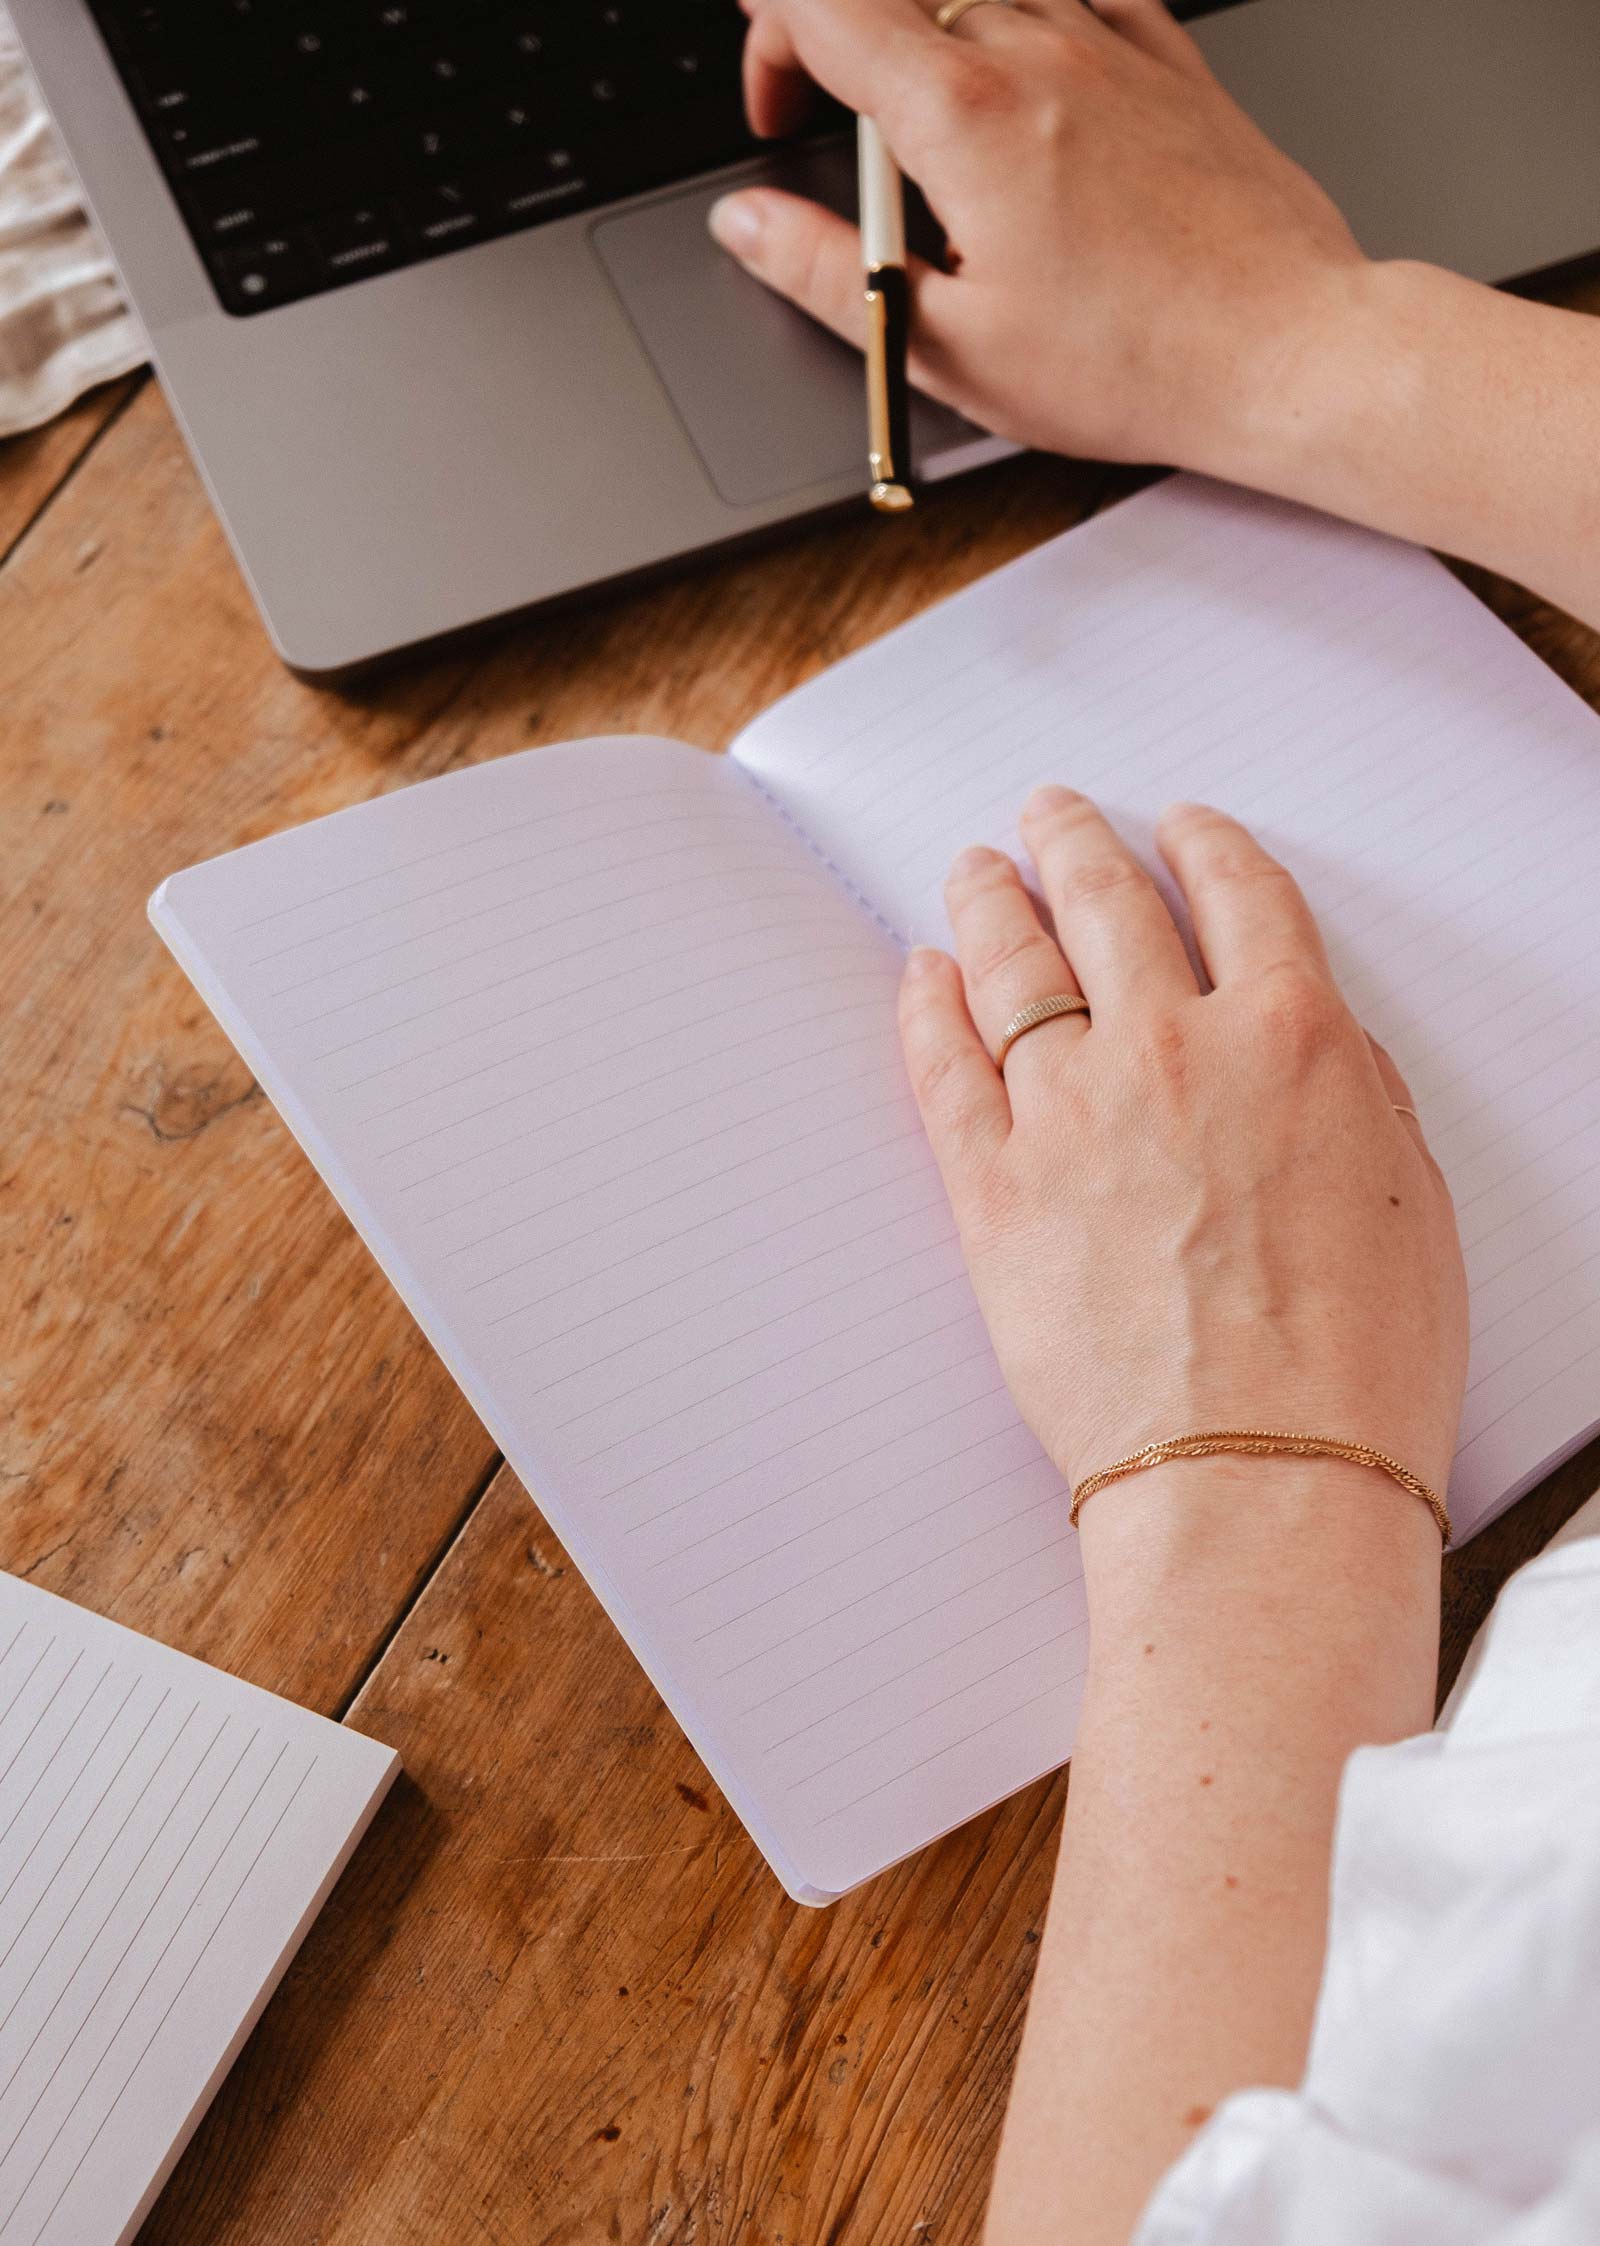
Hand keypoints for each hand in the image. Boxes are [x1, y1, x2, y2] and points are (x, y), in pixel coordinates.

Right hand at [712, 0, 1368, 479]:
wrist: (1284, 351)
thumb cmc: (1138, 362)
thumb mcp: (949, 346)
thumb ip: (825, 271)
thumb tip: (748, 225)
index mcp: (965, 117)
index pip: (826, 7)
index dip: (770, 33)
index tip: (770, 98)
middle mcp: (1037, 50)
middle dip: (834, 33)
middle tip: (826, 116)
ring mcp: (1110, 44)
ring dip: (927, 26)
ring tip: (924, 117)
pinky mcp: (1169, 62)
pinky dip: (1027, 12)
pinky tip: (1026, 71)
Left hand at [897, 790, 1468, 1504]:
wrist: (1259, 1473)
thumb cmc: (1359, 1360)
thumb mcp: (1413, 1198)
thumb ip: (1355, 1091)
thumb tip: (1314, 1037)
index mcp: (1293, 1038)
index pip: (1240, 898)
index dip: (1205, 847)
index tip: (1179, 827)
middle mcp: (1174, 1049)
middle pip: (1109, 907)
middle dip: (1076, 843)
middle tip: (1048, 811)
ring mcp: (1070, 1113)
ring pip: (1013, 967)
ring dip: (992, 901)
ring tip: (976, 866)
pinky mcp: (991, 1188)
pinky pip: (943, 1069)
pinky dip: (925, 1007)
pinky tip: (921, 973)